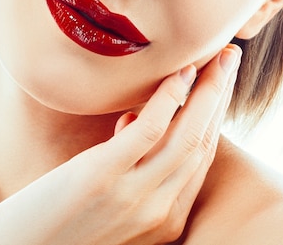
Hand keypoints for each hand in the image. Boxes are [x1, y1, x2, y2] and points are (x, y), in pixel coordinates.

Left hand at [0, 44, 240, 244]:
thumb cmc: (52, 230)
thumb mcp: (107, 202)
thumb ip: (133, 171)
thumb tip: (137, 121)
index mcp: (164, 220)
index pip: (201, 157)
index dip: (216, 114)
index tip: (220, 82)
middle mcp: (159, 212)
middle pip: (203, 141)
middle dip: (222, 94)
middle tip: (230, 56)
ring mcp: (134, 197)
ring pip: (188, 134)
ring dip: (209, 89)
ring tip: (219, 54)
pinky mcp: (103, 178)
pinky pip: (151, 131)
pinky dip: (170, 98)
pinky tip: (181, 72)